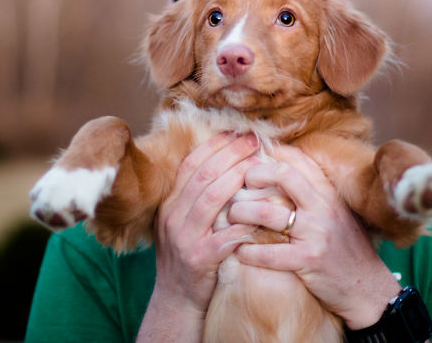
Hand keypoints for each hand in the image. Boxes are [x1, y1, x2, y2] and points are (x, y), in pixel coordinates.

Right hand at [137, 132, 259, 341]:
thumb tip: (226, 163)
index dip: (216, 145)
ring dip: (238, 178)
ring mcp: (183, 238)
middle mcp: (172, 216)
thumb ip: (198, 196)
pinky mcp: (199, 259)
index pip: (192, 164)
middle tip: (255, 140)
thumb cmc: (189, 256)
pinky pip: (224, 235)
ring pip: (211, 198)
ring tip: (260, 165)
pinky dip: (244, 221)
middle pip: (204, 175)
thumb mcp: (183, 222)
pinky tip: (262, 210)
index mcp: (170, 203)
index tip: (239, 132)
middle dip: (232, 153)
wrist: (175, 300)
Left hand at [229, 145, 400, 329]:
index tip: (251, 160)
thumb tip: (278, 169)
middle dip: (253, 175)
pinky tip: (240, 251)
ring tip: (231, 217)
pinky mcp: (308, 260)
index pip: (297, 158)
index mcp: (328, 192)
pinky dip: (247, 251)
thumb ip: (312, 192)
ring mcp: (316, 233)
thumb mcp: (335, 213)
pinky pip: (268, 253)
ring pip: (266, 212)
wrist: (367, 288)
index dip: (269, 152)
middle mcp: (322, 207)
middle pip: (282, 174)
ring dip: (240, 213)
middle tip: (238, 186)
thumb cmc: (345, 248)